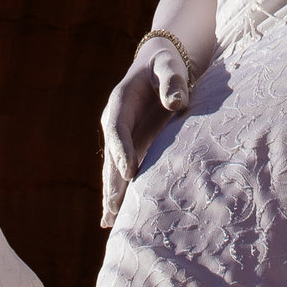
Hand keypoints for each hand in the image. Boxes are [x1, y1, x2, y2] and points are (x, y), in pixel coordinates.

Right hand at [97, 38, 192, 225]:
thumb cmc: (165, 65)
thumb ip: (172, 82)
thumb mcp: (168, 67)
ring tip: (110, 221)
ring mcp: (123, 139)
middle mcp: (116, 124)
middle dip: (112, 182)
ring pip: (114, 170)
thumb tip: (176, 103)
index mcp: (120, 103)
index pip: (117, 129)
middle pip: (111, 156)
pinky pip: (124, 174)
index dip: (121, 150)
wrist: (158, 66)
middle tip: (113, 208)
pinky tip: (114, 218)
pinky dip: (120, 194)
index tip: (128, 172)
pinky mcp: (133, 149)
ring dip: (113, 194)